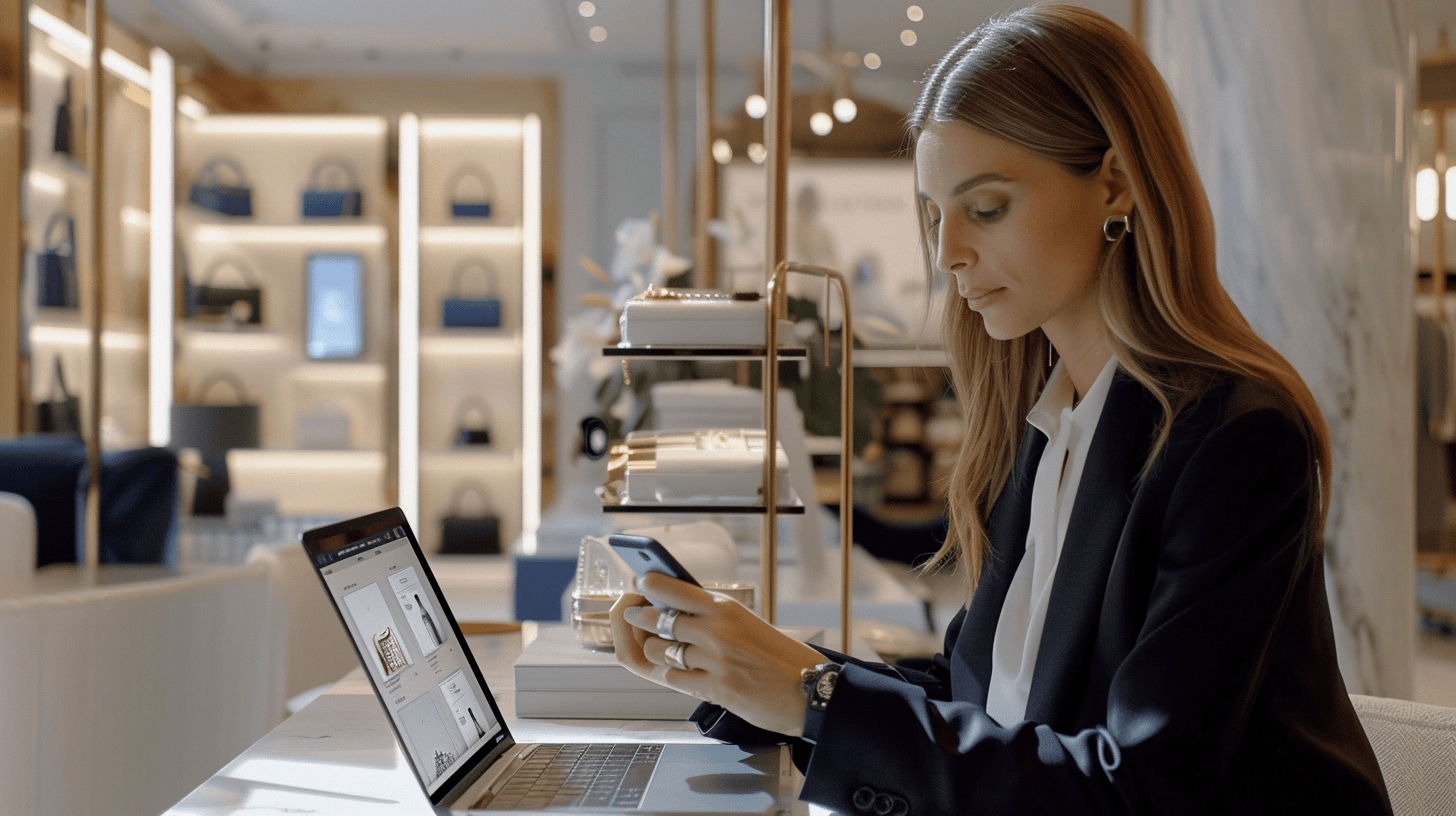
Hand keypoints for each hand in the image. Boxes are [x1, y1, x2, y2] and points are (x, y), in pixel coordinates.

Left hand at [609, 573, 825, 736]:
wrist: (809, 690)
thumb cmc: (779, 655)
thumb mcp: (746, 622)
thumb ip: (711, 616)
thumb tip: (668, 608)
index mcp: (725, 607)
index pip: (670, 587)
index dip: (647, 585)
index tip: (638, 583)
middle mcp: (716, 630)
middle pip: (654, 618)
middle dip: (638, 617)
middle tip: (633, 614)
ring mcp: (713, 660)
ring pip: (658, 650)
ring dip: (655, 650)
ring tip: (661, 647)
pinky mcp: (714, 689)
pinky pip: (672, 678)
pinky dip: (671, 675)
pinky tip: (681, 672)